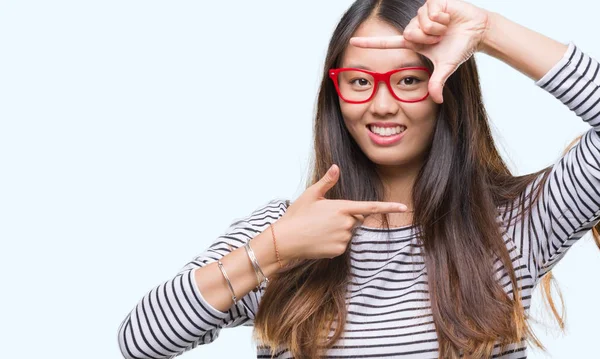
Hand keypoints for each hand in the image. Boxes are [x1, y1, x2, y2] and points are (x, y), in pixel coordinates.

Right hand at [274, 164, 408, 260]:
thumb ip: (327, 181)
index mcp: (341, 207)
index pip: (370, 207)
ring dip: (337, 230)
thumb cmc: (297, 215)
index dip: (389, 207)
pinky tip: (319, 239)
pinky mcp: (338, 251)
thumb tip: (336, 167)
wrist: (285, 240)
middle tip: (322, 218)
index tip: (403, 207)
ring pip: (347, 232)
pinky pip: (341, 244)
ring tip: (318, 229)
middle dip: (343, 218)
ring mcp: (343, 238)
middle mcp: (346, 223)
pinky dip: (332, 242)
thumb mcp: (311, 195)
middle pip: (354, 219)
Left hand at [349, 0, 489, 103]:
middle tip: (440, 37)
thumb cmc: (459, 47)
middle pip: (408, 33)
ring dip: (436, 28)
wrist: (478, 31)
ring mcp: (422, 14)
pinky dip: (442, 17)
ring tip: (445, 27)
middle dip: (426, 38)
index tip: (352, 42)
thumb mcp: (446, 67)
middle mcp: (414, 27)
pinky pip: (430, 12)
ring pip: (419, 23)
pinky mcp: (432, 2)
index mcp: (413, 42)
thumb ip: (437, 82)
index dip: (370, 43)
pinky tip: (448, 17)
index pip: (387, 43)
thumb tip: (438, 101)